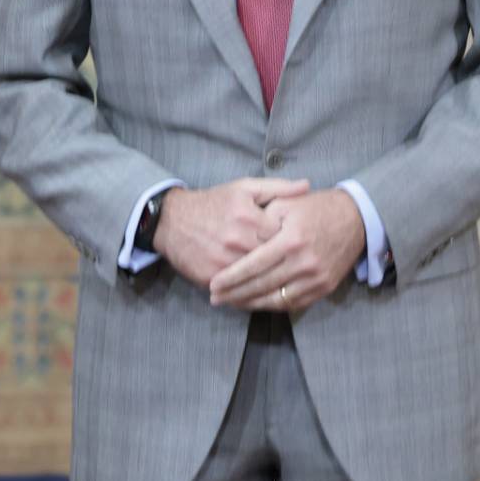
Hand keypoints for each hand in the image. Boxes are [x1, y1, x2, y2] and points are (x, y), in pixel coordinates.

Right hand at [152, 177, 310, 287]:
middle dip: (286, 266)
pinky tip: (264, 294)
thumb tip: (307, 186)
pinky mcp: (212, 277)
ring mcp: (224, 261)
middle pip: (273, 261)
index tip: (303, 246)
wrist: (172, 220)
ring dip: (272, 284)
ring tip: (286, 285)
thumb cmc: (213, 203)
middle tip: (299, 269)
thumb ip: (277, 188)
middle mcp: (237, 240)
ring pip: (258, 280)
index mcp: (249, 217)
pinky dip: (251, 294)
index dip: (295, 242)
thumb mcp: (244, 188)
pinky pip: (239, 291)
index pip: (284, 236)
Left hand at [208, 189, 365, 312]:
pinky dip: (272, 306)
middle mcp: (304, 263)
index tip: (213, 284)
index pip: (254, 265)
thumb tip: (239, 239)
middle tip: (215, 298)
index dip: (231, 277)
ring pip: (277, 299)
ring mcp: (316, 279)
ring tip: (230, 303)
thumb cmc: (316, 207)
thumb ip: (262, 218)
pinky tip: (256, 303)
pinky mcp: (325, 288)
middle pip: (262, 286)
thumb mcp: (287, 203)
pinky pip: (294, 303)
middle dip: (235, 294)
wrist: (356, 218)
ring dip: (251, 304)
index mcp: (291, 240)